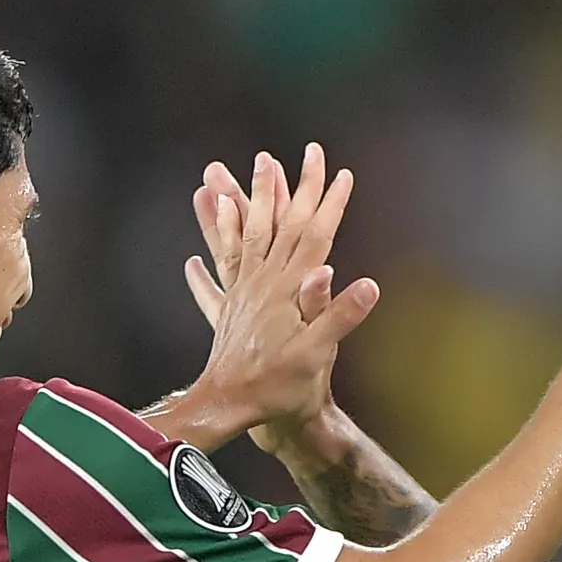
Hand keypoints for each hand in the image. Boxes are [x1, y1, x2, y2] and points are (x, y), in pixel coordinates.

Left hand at [179, 142, 376, 448]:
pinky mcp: (229, 310)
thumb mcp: (317, 354)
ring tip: (240, 171)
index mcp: (288, 289)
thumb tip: (366, 283)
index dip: (329, 204)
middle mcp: (262, 282)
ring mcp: (241, 293)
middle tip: (305, 154)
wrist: (232, 407)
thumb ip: (339, 316)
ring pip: (245, 236)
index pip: (314, 235)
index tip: (341, 174)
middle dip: (296, 186)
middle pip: (281, 224)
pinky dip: (211, 250)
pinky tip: (195, 249)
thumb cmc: (279, 386)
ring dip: (248, 201)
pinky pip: (218, 272)